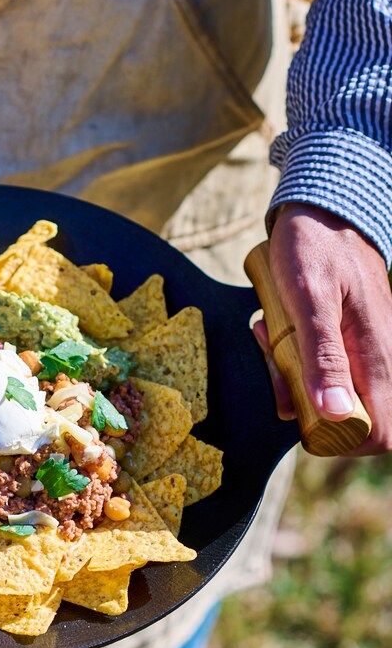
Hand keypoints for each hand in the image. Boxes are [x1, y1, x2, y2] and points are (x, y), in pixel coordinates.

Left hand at [255, 203, 391, 454]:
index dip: (339, 440)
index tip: (299, 414)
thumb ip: (323, 357)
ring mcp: (364, 348)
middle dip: (304, 406)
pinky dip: (293, 360)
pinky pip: (322, 368)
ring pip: (330, 394)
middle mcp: (379, 357)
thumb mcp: (308, 299)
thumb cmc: (313, 247)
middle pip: (348, 419)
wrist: (320, 208)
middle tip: (276, 368)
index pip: (377, 431)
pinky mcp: (348, 339)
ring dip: (292, 379)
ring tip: (269, 338)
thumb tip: (334, 415)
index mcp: (377, 353)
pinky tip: (274, 332)